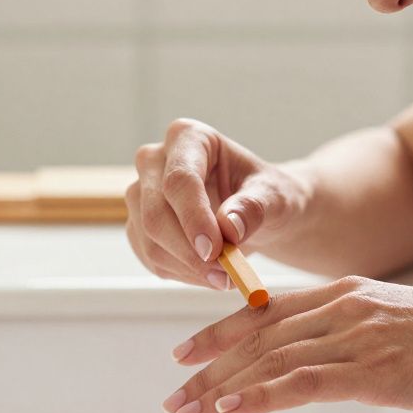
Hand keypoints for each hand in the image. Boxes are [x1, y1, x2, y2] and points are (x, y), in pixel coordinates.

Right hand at [125, 118, 309, 289]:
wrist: (257, 212)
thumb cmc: (266, 195)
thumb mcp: (274, 196)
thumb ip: (254, 207)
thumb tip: (230, 227)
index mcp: (188, 137)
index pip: (179, 179)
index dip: (193, 217)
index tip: (215, 250)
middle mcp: (154, 160)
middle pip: (155, 213)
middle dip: (189, 251)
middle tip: (226, 274)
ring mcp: (140, 194)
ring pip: (150, 241)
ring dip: (189, 268)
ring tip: (228, 275)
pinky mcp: (138, 226)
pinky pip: (151, 259)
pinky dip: (183, 274)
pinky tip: (210, 273)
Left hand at [160, 275, 412, 412]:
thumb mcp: (395, 321)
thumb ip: (352, 329)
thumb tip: (320, 353)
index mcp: (348, 292)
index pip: (266, 310)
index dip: (219, 331)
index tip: (188, 351)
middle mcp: (344, 307)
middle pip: (257, 336)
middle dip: (207, 366)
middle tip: (173, 391)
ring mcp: (357, 338)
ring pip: (270, 360)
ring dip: (221, 387)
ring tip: (187, 410)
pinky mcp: (374, 371)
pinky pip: (303, 383)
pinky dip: (259, 396)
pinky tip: (231, 409)